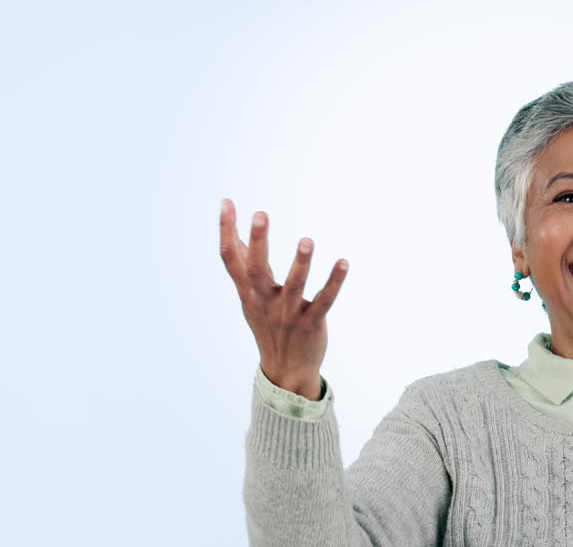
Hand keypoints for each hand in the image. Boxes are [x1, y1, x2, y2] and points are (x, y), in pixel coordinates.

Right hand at [219, 199, 347, 399]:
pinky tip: (344, 262)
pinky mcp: (312, 322)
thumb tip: (237, 236)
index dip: (226, 230)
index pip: (231, 259)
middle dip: (258, 242)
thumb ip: (245, 267)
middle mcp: (264, 301)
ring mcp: (288, 313)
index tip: (226, 202)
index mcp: (248, 293)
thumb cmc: (268, 325)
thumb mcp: (251, 298)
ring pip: (294, 285)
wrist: (285, 370)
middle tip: (260, 214)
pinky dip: (335, 281)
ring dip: (301, 263)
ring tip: (307, 241)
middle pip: (257, 270)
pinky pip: (325, 300)